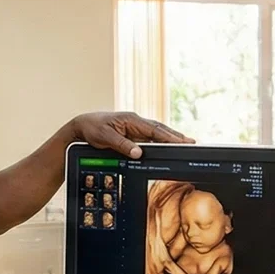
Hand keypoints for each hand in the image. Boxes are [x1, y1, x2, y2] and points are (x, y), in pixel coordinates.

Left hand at [69, 112, 190, 158]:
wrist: (82, 126)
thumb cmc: (92, 128)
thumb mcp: (106, 137)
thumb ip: (123, 144)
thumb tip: (138, 153)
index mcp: (131, 120)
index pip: (154, 129)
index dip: (169, 136)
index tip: (182, 141)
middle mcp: (136, 122)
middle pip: (160, 129)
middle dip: (176, 135)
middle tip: (192, 142)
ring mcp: (135, 128)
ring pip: (157, 133)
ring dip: (170, 138)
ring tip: (185, 143)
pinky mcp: (132, 133)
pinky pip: (150, 137)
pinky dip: (160, 141)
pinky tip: (167, 146)